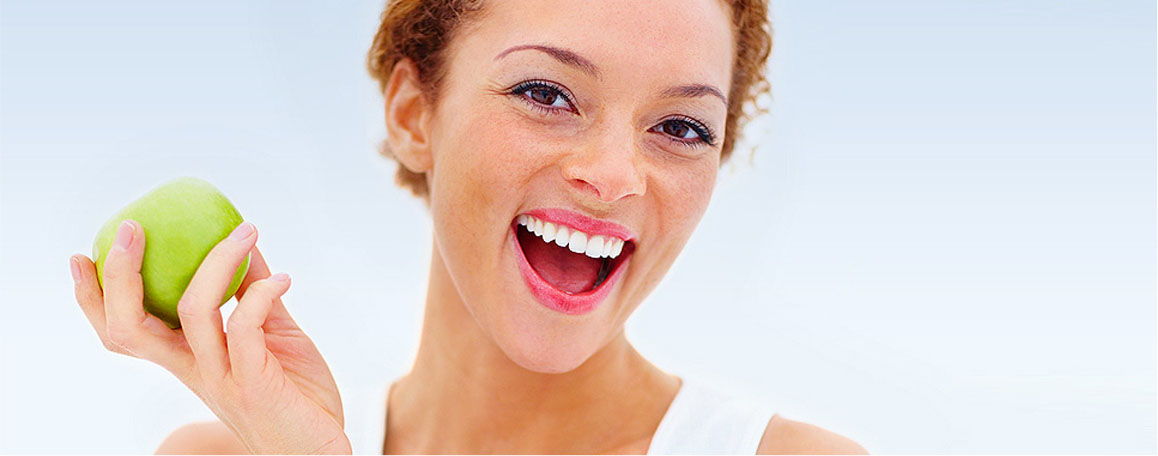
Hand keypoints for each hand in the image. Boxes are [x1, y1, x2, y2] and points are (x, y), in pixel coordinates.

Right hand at [70, 220, 350, 453]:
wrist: (321, 450)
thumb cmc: (297, 396)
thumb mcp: (274, 335)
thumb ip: (256, 295)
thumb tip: (244, 242)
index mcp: (188, 359)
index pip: (126, 331)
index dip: (95, 297)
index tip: (82, 254)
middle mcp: (195, 369)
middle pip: (130, 327)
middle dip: (120, 275)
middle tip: (130, 229)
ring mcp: (222, 377)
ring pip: (192, 313)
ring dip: (215, 262)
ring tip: (244, 231)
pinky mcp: (254, 384)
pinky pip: (246, 328)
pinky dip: (262, 294)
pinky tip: (285, 279)